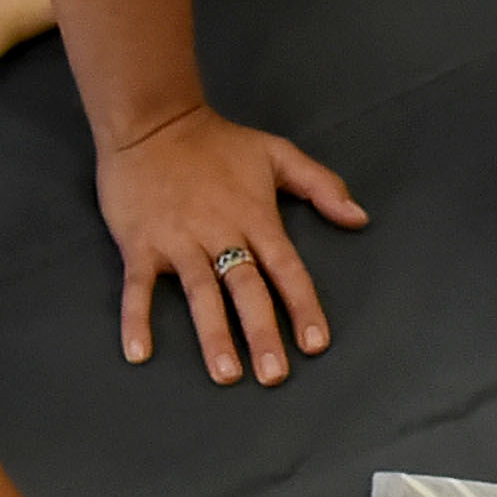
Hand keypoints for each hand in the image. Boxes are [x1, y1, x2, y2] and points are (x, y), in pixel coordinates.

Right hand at [97, 100, 366, 383]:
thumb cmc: (217, 142)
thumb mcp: (277, 153)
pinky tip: (139, 352)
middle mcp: (220, 233)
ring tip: (226, 373)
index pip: (286, 269)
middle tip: (273, 375)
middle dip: (262, 332)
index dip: (303, 306)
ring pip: (200, 293)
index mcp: (256, 217)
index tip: (315, 343)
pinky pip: (138, 287)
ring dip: (213, 334)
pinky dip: (137, 318)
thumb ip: (321, 185)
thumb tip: (359, 218)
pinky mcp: (141, 243)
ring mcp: (179, 240)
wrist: (152, 121)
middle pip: (246, 289)